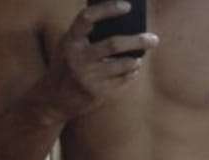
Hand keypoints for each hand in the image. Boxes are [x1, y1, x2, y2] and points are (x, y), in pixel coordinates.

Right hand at [40, 0, 158, 119]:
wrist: (54, 100)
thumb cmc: (67, 68)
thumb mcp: (69, 48)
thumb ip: (87, 37)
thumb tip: (122, 27)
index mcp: (69, 41)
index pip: (88, 18)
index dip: (108, 9)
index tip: (127, 6)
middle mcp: (77, 58)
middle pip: (114, 44)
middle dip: (138, 41)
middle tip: (154, 39)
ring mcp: (87, 76)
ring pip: (122, 65)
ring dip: (135, 61)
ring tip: (139, 59)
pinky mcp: (96, 92)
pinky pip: (121, 81)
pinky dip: (130, 75)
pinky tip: (132, 71)